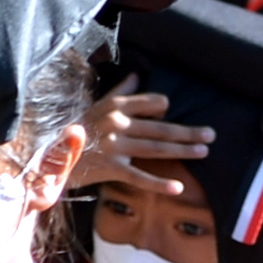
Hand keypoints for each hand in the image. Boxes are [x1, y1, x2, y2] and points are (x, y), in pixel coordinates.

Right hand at [80, 81, 212, 197]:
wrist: (51, 155)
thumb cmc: (77, 131)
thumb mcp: (97, 106)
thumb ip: (120, 92)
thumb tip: (137, 75)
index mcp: (116, 106)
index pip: (151, 102)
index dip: (164, 108)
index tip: (173, 114)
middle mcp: (118, 123)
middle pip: (160, 128)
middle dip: (187, 132)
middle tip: (211, 135)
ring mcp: (115, 146)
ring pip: (155, 148)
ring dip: (182, 150)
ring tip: (204, 151)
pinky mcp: (111, 168)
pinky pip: (139, 176)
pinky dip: (159, 184)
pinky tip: (178, 187)